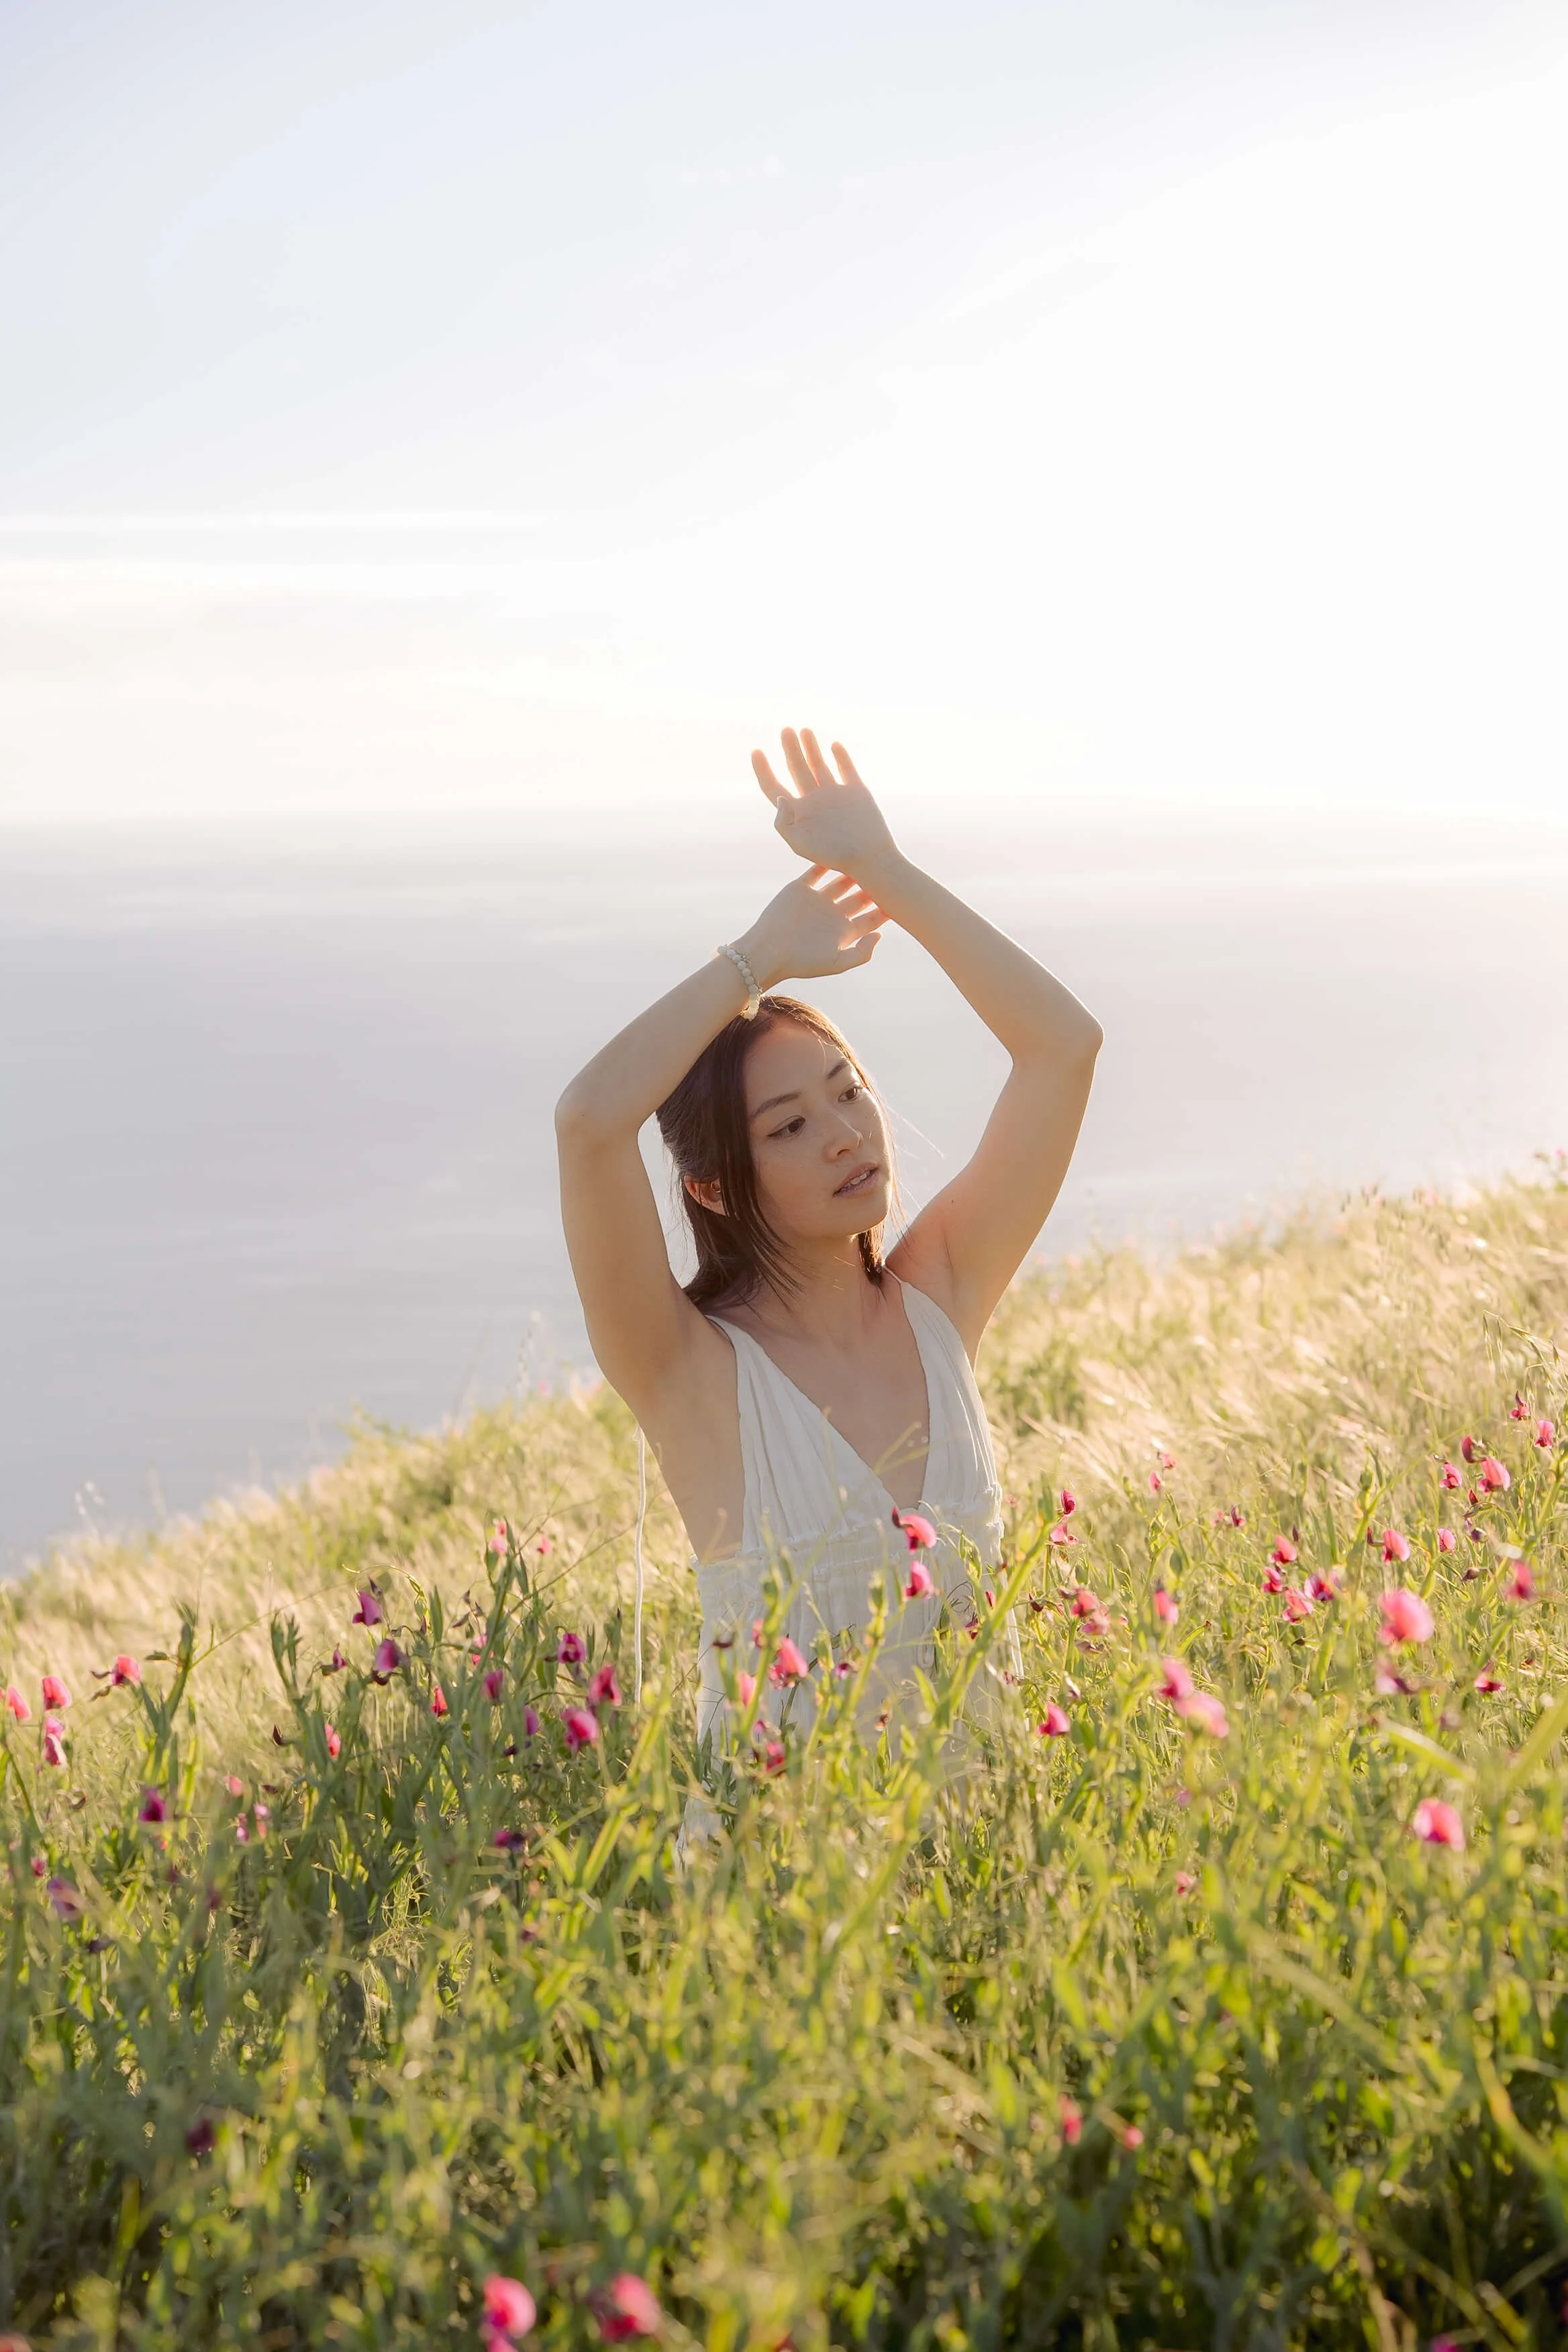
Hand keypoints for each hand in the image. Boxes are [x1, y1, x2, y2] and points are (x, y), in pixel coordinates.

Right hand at [736, 866, 887, 989]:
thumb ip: (862, 953)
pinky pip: (816, 871)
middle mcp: (832, 915)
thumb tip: (880, 934)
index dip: (885, 908)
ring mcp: (817, 901)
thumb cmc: (802, 961)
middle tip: (888, 871)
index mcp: (843, 933)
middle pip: (860, 897)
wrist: (767, 950)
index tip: (900, 896)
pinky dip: (826, 861)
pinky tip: (839, 851)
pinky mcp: (800, 889)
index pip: (871, 919)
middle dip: (873, 886)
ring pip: (841, 882)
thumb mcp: (837, 963)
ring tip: (868, 858)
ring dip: (854, 871)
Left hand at [752, 728, 901, 887]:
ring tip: (804, 730)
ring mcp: (835, 795)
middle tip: (785, 730)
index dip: (762, 770)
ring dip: (811, 747)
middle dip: (790, 749)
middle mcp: (814, 801)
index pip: (773, 787)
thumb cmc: (833, 856)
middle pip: (796, 769)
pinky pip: (847, 769)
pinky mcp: (856, 792)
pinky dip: (841, 756)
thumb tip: (780, 797)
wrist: (870, 858)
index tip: (756, 751)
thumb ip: (783, 823)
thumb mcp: (800, 845)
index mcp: (797, 813)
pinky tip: (834, 745)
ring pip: (818, 765)